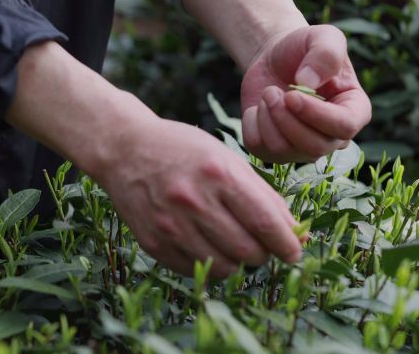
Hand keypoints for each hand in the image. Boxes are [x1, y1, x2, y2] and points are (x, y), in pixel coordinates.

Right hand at [94, 118, 301, 276]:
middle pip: (247, 251)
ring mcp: (170, 224)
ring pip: (223, 268)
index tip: (295, 252)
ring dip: (237, 263)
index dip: (287, 244)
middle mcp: (193, 201)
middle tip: (261, 246)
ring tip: (233, 246)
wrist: (124, 150)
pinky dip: (208, 263)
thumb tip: (292, 231)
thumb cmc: (180, 149)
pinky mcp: (153, 242)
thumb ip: (261, 193)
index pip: (265, 222)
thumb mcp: (224, 157)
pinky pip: (194, 269)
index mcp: (217, 174)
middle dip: (263, 254)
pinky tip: (206, 245)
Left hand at [241, 25, 371, 162]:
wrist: (274, 59)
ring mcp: (303, 147)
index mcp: (355, 110)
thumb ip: (326, 54)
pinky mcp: (275, 150)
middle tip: (271, 91)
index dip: (316, 115)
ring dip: (267, 119)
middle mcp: (332, 137)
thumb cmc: (303, 48)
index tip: (291, 94)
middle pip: (314, 147)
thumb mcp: (322, 37)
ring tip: (268, 93)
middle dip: (286, 119)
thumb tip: (307, 82)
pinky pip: (259, 149)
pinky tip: (259, 107)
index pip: (344, 127)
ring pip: (283, 151)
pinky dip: (252, 126)